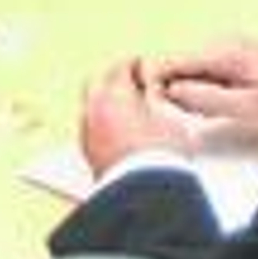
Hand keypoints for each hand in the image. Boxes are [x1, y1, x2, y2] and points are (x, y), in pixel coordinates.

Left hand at [80, 58, 193, 176]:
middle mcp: (95, 110)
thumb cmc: (158, 154)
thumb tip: (151, 93)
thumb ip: (157, 100)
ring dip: (105, 101)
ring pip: (90, 105)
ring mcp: (88, 134)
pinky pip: (91, 127)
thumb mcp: (169, 118)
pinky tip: (117, 130)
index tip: (142, 67)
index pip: (120, 67)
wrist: (143, 193)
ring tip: (125, 108)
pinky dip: (102, 122)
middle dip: (112, 79)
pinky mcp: (88, 154)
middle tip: (130, 82)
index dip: (134, 65)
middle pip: (97, 82)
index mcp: (114, 94)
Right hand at [144, 37, 257, 135]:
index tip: (148, 106)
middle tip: (184, 118)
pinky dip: (208, 93)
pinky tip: (218, 110)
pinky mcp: (241, 62)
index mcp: (224, 52)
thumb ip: (206, 99)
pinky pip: (210, 76)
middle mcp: (226, 45)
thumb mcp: (248, 109)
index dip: (154, 83)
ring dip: (192, 95)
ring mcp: (234, 51)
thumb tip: (171, 91)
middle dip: (175, 92)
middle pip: (181, 67)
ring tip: (204, 116)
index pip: (171, 61)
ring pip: (195, 73)